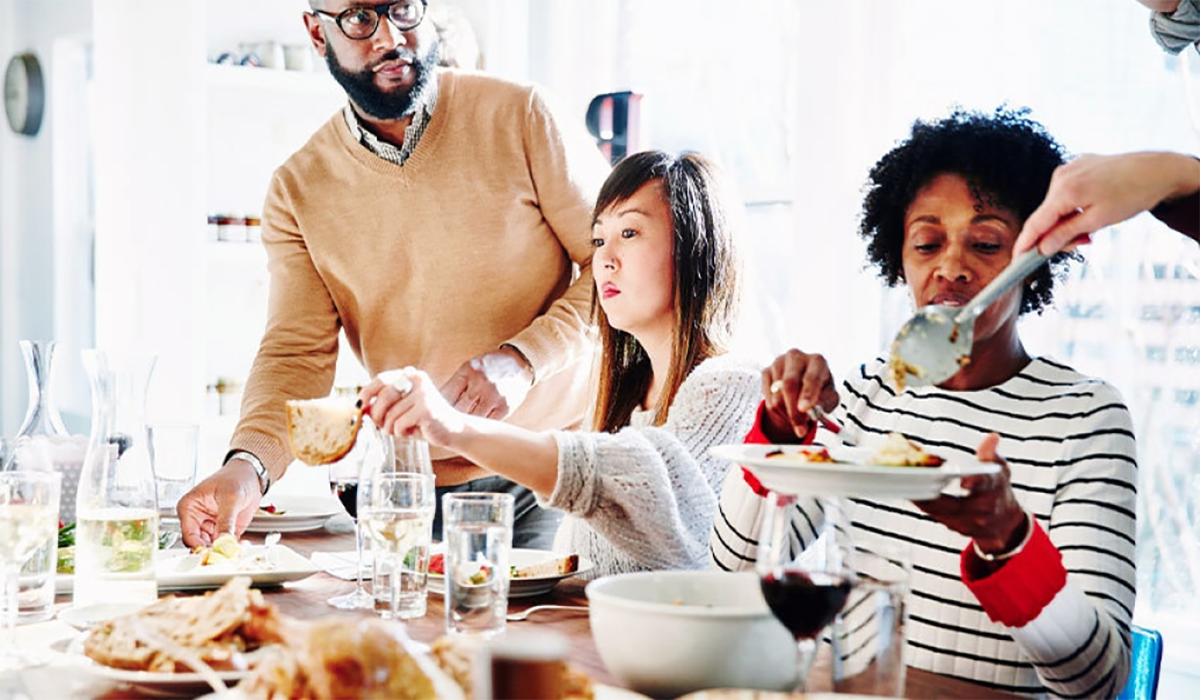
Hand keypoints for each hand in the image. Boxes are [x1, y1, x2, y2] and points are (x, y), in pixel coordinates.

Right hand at [177, 459, 261, 547]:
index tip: (211, 553)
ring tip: (235, 549)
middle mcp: (197, 520)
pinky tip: (241, 546)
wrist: (251, 475)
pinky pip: (226, 545)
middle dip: (213, 551)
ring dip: (224, 551)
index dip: (199, 547)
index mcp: (189, 508)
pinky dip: (233, 548)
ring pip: (213, 547)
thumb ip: (226, 520)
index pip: (189, 535)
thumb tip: (222, 540)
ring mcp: (210, 527)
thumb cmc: (235, 478)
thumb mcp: (230, 497)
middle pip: (199, 544)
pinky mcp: (224, 531)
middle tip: (225, 554)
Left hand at [360, 367, 467, 446]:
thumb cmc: (424, 420)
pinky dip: (401, 433)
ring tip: (402, 429)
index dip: (367, 393)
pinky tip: (412, 431)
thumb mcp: (402, 408)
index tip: (360, 405)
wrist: (453, 430)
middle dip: (377, 415)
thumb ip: (384, 404)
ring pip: (390, 414)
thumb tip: (361, 407)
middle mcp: (417, 379)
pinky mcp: (426, 409)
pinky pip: (399, 424)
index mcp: (411, 375)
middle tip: (381, 426)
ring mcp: (423, 394)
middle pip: (383, 397)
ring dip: (390, 428)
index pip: (381, 379)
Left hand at [440, 347, 533, 418]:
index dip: (438, 407)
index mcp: (468, 371)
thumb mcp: (470, 367)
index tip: (435, 414)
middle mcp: (481, 383)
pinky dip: (481, 425)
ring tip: (459, 428)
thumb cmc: (490, 367)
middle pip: (458, 408)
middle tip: (444, 425)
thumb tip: (436, 404)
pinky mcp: (506, 407)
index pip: (446, 394)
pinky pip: (488, 422)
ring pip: (472, 417)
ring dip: (465, 423)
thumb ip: (456, 384)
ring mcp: (494, 396)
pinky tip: (476, 426)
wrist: (520, 363)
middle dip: (450, 417)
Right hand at [761, 349, 839, 441]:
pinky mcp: (766, 371)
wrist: (803, 384)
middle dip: (794, 410)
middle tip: (800, 428)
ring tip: (797, 416)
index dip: (807, 394)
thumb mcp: (829, 398)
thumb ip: (825, 403)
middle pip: (790, 384)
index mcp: (817, 361)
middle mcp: (797, 357)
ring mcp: (779, 363)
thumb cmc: (820, 390)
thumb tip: (813, 410)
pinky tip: (785, 408)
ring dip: (786, 413)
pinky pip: (767, 396)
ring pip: (777, 395)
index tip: (805, 408)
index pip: (811, 377)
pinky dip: (776, 409)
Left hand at [913, 433, 1024, 553]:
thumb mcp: (1000, 468)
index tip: (961, 480)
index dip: (973, 482)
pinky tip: (906, 487)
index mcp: (993, 490)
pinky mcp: (953, 527)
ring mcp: (966, 522)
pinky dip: (919, 500)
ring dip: (918, 494)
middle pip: (951, 503)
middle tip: (910, 472)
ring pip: (937, 510)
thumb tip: (992, 436)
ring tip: (900, 478)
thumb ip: (990, 453)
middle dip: (929, 487)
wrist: (1003, 523)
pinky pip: (932, 514)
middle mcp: (980, 510)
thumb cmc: (998, 489)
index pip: (983, 485)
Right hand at [1015, 152, 1199, 255]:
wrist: (1156, 169)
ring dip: (1067, 221)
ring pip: (1056, 205)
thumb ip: (1066, 234)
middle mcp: (1061, 176)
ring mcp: (1068, 169)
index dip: (1024, 243)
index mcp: (1065, 190)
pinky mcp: (1076, 166)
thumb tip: (1043, 248)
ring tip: (1093, 226)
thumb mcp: (1099, 220)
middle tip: (1082, 243)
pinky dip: (1073, 207)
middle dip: (1057, 234)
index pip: (1035, 223)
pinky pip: (1065, 193)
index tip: (1016, 259)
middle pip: (1046, 215)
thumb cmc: (1132, 194)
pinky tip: (1092, 209)